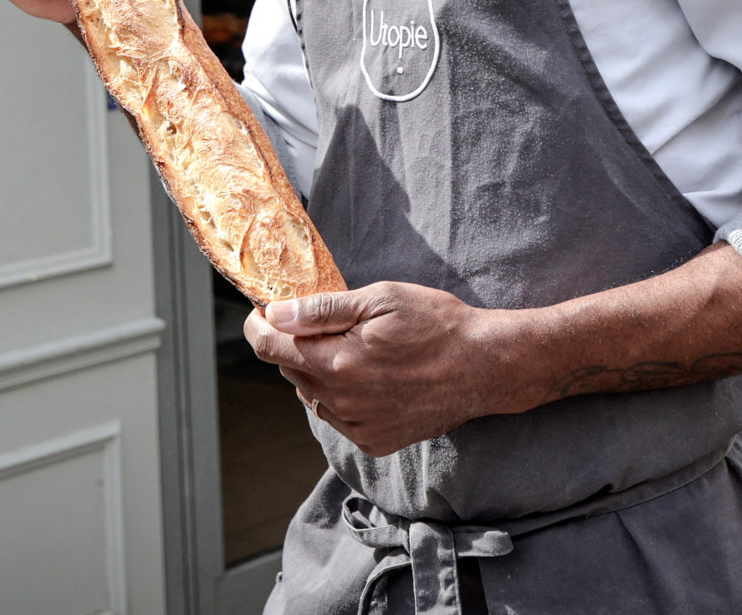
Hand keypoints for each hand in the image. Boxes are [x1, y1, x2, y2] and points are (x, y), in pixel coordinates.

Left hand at [243, 282, 510, 457]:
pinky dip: (339, 396)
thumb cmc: (435, 324)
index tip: (261, 312)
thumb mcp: (379, 300)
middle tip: (317, 322)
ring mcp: (359, 426)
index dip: (257, 325)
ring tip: (348, 348)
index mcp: (338, 363)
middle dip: (292, 344)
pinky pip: (336, 417)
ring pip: (310, 395)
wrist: (483, 366)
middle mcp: (342, 401)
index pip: (269, 348)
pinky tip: (366, 376)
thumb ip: (321, 310)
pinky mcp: (375, 441)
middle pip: (288, 370)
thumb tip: (274, 315)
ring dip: (315, 371)